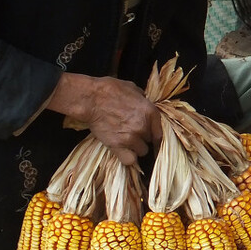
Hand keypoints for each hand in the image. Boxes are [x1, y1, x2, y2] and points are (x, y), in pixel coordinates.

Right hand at [47, 73, 162, 165]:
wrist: (90, 99)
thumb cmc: (110, 90)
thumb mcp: (133, 89)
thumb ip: (142, 99)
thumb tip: (144, 102)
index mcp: (150, 112)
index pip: (160, 132)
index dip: (156, 138)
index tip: (154, 142)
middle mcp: (143, 126)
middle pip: (150, 141)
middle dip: (143, 138)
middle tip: (131, 132)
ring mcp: (131, 137)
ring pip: (141, 151)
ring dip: (135, 148)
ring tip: (125, 141)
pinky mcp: (117, 146)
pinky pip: (129, 160)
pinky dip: (127, 158)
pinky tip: (123, 152)